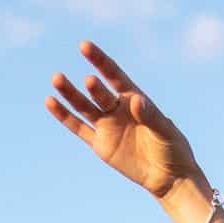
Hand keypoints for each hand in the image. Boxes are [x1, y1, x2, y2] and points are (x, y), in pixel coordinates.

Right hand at [44, 40, 201, 199]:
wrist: (168, 177)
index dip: (100, 60)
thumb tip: (135, 100)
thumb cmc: (172, 149)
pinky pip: (79, 128)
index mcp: (134, 98)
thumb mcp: (165, 131)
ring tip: (57, 79)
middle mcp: (117, 108)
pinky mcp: (100, 144)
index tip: (85, 46)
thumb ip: (150, 115)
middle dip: (93, 87)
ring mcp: (107, 125)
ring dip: (70, 94)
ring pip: (84, 106)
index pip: (114, 75)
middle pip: (99, 92)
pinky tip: (51, 101)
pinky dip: (65, 116)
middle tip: (89, 81)